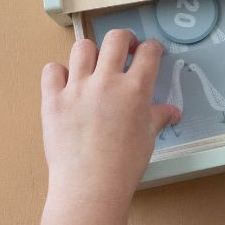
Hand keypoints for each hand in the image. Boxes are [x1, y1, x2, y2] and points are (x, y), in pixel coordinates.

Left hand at [40, 31, 180, 205]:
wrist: (90, 186)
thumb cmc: (125, 164)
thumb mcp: (148, 137)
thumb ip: (158, 117)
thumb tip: (172, 112)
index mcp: (136, 88)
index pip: (148, 52)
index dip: (152, 48)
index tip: (150, 52)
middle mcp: (107, 81)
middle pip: (116, 38)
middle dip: (125, 39)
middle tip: (125, 50)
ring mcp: (77, 88)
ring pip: (83, 48)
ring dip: (92, 53)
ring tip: (94, 66)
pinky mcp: (53, 100)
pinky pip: (51, 70)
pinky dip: (59, 72)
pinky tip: (67, 84)